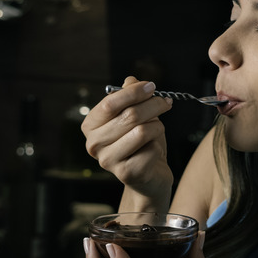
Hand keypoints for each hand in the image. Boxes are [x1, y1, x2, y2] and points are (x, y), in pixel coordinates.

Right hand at [81, 77, 173, 202]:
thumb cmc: (140, 143)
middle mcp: (94, 144)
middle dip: (153, 105)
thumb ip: (129, 97)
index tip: (151, 86)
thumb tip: (131, 81)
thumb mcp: (133, 115)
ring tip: (157, 129)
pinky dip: (158, 146)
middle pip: (129, 115)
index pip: (109, 103)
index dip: (133, 92)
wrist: (148, 176)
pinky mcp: (126, 174)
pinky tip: (154, 151)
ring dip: (157, 126)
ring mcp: (108, 161)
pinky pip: (151, 149)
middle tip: (166, 102)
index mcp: (91, 126)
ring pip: (142, 131)